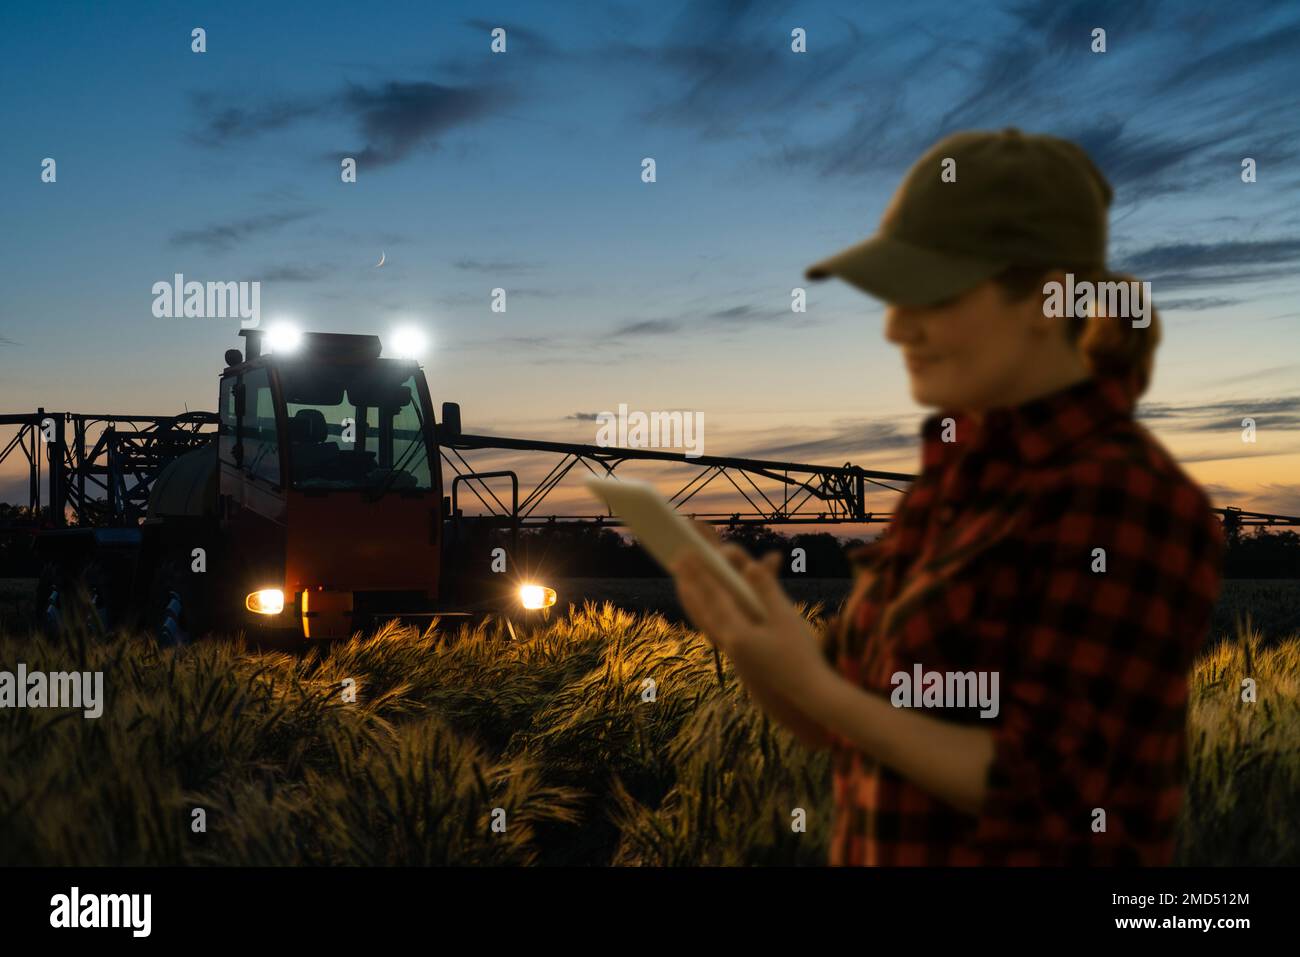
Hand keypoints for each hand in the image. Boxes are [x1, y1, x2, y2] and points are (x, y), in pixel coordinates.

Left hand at [669, 528, 833, 705]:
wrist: (808, 691)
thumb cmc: (801, 653)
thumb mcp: (785, 617)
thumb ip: (766, 589)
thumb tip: (750, 566)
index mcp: (738, 634)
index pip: (714, 597)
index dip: (700, 574)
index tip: (688, 554)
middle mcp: (729, 644)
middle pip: (702, 609)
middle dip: (690, 584)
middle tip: (676, 561)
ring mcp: (733, 653)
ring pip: (705, 621)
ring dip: (693, 599)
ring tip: (682, 582)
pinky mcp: (739, 659)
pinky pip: (713, 630)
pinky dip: (705, 614)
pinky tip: (705, 609)